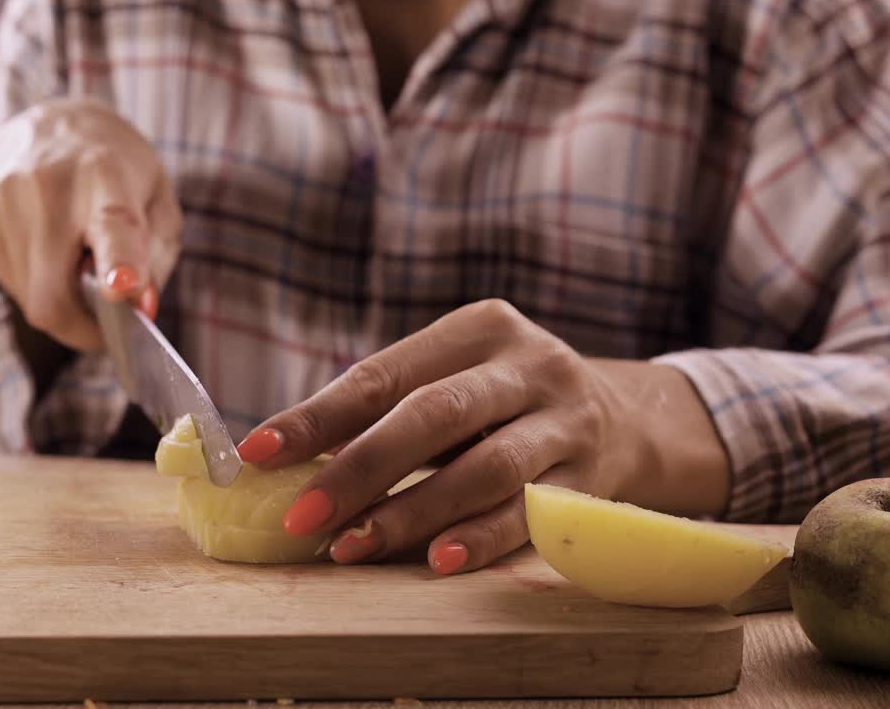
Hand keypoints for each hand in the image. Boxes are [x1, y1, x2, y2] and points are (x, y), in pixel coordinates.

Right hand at [0, 98, 181, 350]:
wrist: (52, 124)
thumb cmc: (118, 170)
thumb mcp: (159, 200)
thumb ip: (157, 256)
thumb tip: (138, 308)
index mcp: (104, 174)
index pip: (110, 226)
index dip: (118, 264)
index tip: (125, 290)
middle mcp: (46, 187)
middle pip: (53, 293)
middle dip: (82, 328)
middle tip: (108, 326)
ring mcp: (4, 205)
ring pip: (32, 299)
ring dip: (64, 303)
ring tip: (79, 263)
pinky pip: (16, 285)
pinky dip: (42, 286)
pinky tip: (54, 253)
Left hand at [236, 299, 728, 573]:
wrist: (630, 420)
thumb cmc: (506, 403)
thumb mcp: (459, 379)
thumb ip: (389, 410)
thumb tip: (288, 464)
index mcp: (479, 328)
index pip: (384, 374)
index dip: (318, 415)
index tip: (259, 453)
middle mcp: (528, 365)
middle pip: (434, 416)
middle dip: (360, 468)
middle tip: (301, 515)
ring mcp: (567, 421)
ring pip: (483, 469)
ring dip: (411, 512)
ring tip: (350, 546)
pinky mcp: (593, 480)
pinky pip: (529, 514)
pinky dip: (480, 539)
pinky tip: (437, 561)